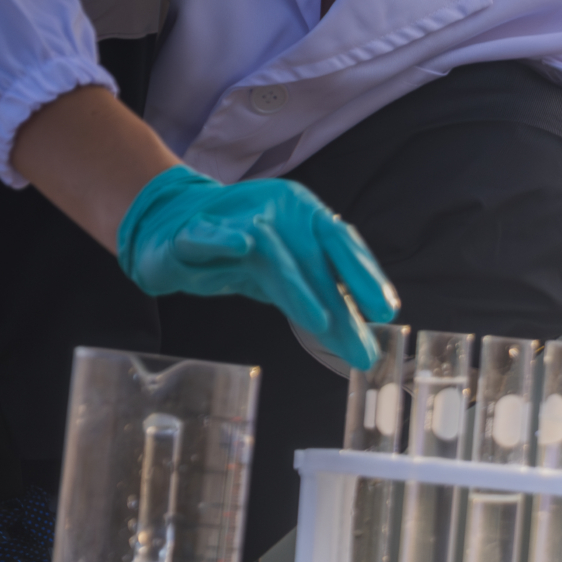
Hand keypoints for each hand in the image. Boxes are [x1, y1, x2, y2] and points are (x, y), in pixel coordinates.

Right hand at [116, 165, 397, 370]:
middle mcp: (275, 213)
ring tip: (317, 320)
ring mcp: (233, 219)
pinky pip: (206, 234)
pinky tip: (240, 246)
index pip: (341, 243)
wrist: (175, 226)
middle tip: (356, 342)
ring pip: (268, 248)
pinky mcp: (191, 234)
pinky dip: (222, 239)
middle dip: (337, 300)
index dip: (365, 275)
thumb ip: (326, 306)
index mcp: (304, 218)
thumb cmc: (245, 254)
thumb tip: (365, 349)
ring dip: (294, 285)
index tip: (386, 311)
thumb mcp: (291, 280)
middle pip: (311, 255)